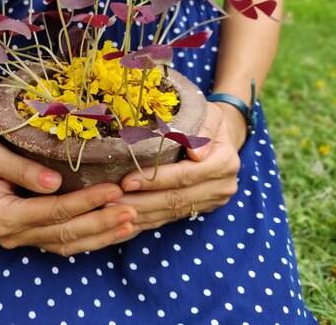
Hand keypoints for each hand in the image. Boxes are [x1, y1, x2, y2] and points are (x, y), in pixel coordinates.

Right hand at [0, 140, 137, 256]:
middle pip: (64, 233)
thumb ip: (20, 169)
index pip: (52, 212)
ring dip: (101, 235)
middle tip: (132, 209)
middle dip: (100, 222)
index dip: (84, 202)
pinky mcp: (32, 236)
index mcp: (2, 215)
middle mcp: (12, 234)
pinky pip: (65, 243)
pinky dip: (91, 238)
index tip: (113, 190)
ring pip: (68, 244)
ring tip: (130, 223)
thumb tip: (53, 182)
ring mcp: (22, 238)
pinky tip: (114, 230)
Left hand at [115, 103, 240, 230]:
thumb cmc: (207, 118)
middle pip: (177, 199)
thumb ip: (204, 130)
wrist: (221, 135)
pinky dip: (150, 220)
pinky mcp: (201, 208)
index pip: (185, 175)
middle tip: (111, 202)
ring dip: (142, 214)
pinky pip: (172, 218)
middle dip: (142, 202)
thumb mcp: (209, 115)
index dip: (155, 180)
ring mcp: (213, 200)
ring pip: (173, 212)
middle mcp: (222, 186)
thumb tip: (196, 154)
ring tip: (112, 211)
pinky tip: (128, 221)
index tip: (127, 181)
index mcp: (224, 162)